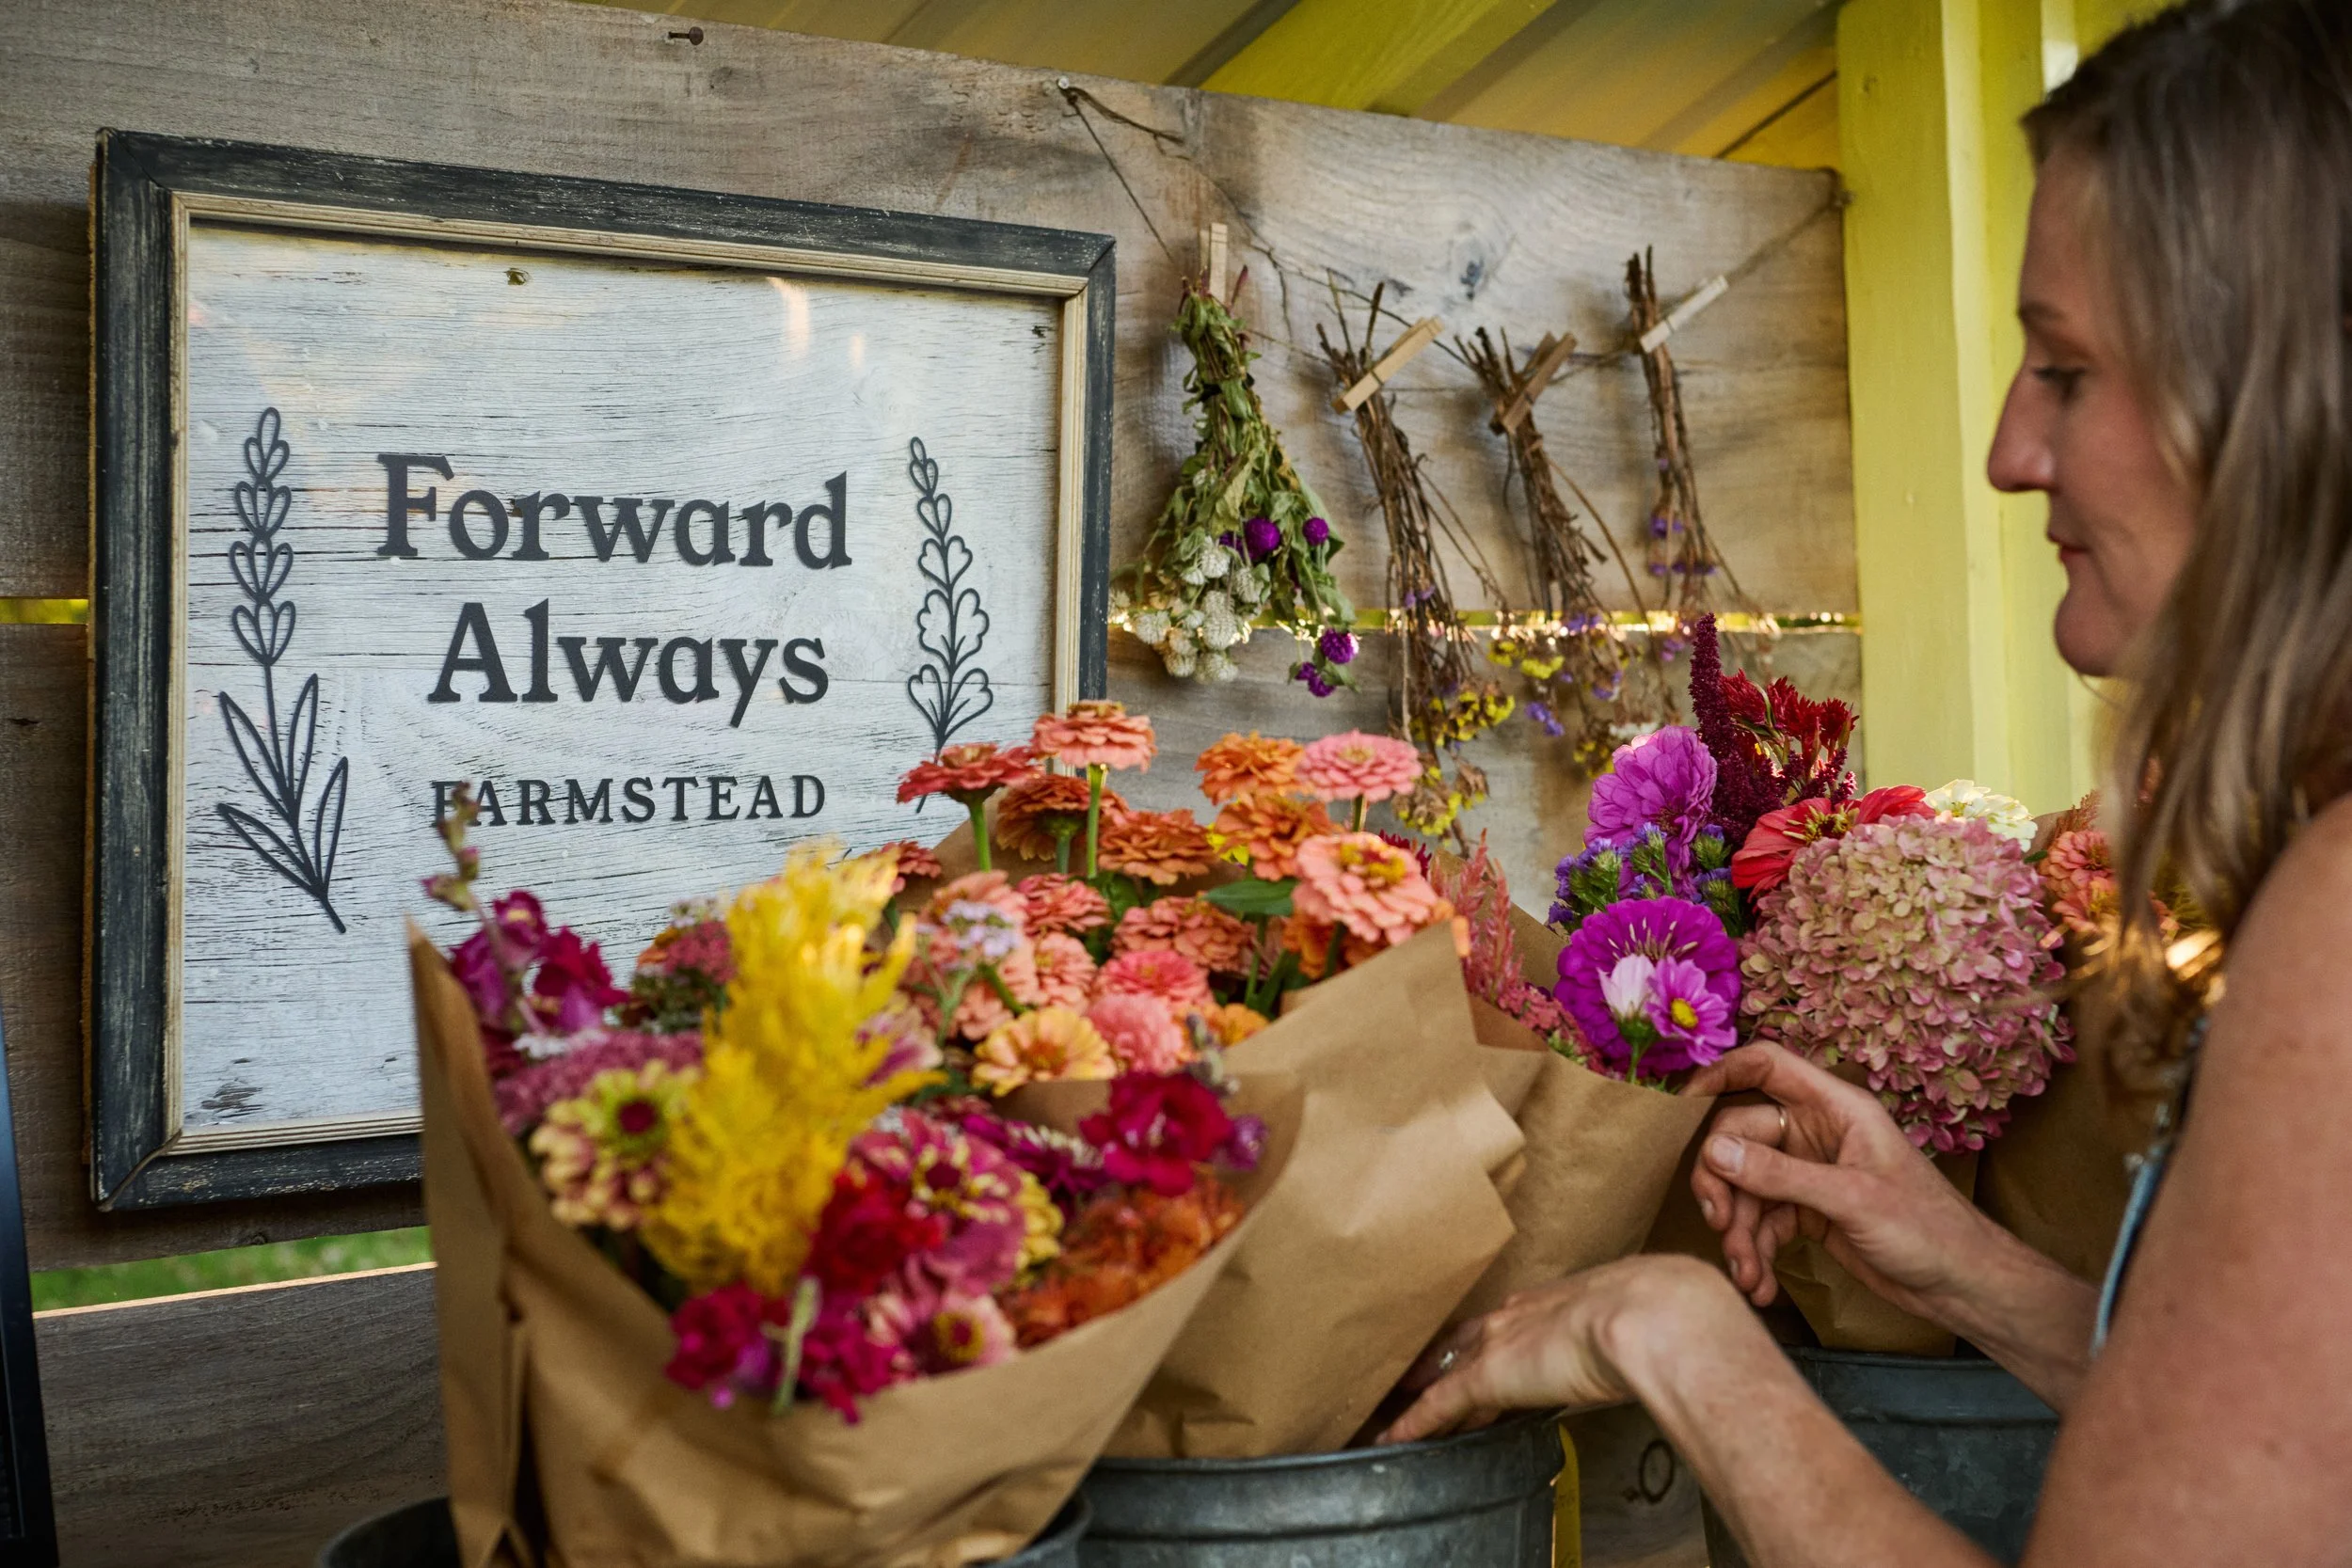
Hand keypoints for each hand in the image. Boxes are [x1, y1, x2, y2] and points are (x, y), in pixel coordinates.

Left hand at [1377, 1255, 1735, 1444]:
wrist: (1652, 1316)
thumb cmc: (1668, 1314)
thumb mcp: (1652, 1319)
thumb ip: (1643, 1334)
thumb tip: (1667, 1349)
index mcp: (1562, 1298)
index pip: (1513, 1322)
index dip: (1494, 1337)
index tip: (1483, 1347)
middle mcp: (1521, 1315)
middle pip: (1468, 1339)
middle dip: (1444, 1357)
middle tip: (1414, 1373)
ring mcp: (1500, 1344)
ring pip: (1445, 1370)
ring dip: (1420, 1389)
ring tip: (1394, 1407)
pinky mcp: (1487, 1376)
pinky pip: (1437, 1405)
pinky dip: (1413, 1423)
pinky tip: (1391, 1438)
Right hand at [1683, 1045, 1996, 1320]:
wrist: (1963, 1286)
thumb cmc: (1928, 1229)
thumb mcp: (1851, 1199)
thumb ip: (1780, 1175)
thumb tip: (1714, 1151)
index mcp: (1837, 1109)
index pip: (1768, 1067)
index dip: (1723, 1073)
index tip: (1684, 1105)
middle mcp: (1818, 1134)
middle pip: (1742, 1137)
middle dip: (1726, 1184)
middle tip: (1720, 1223)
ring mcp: (1811, 1174)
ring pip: (1747, 1186)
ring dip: (1740, 1232)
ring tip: (1747, 1273)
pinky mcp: (1810, 1214)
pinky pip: (1764, 1222)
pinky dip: (1757, 1252)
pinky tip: (1761, 1285)